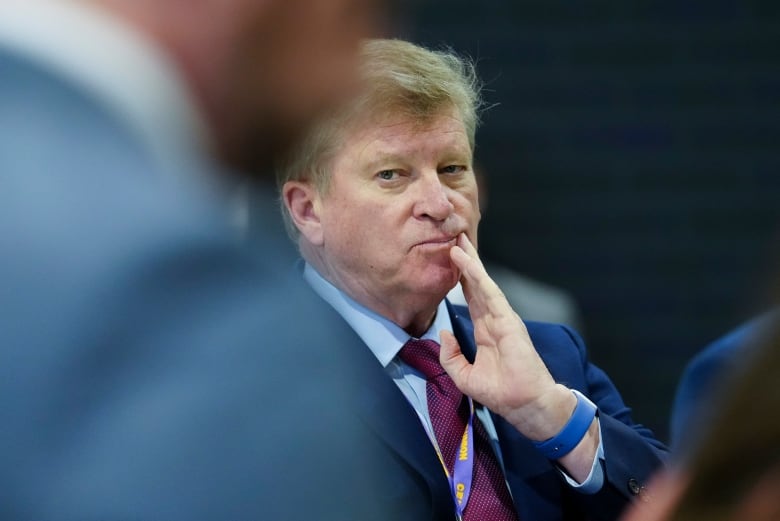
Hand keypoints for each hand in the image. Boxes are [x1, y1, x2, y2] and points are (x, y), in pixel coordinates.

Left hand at [439, 233, 574, 440]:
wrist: (526, 406)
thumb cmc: (501, 393)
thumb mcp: (464, 376)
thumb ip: (450, 356)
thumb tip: (444, 333)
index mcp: (485, 330)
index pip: (470, 298)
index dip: (459, 278)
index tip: (448, 259)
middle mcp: (494, 319)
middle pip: (476, 284)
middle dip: (465, 261)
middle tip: (453, 237)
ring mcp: (503, 317)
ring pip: (482, 283)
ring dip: (469, 261)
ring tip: (456, 241)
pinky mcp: (508, 320)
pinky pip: (489, 292)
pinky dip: (476, 275)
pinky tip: (465, 261)